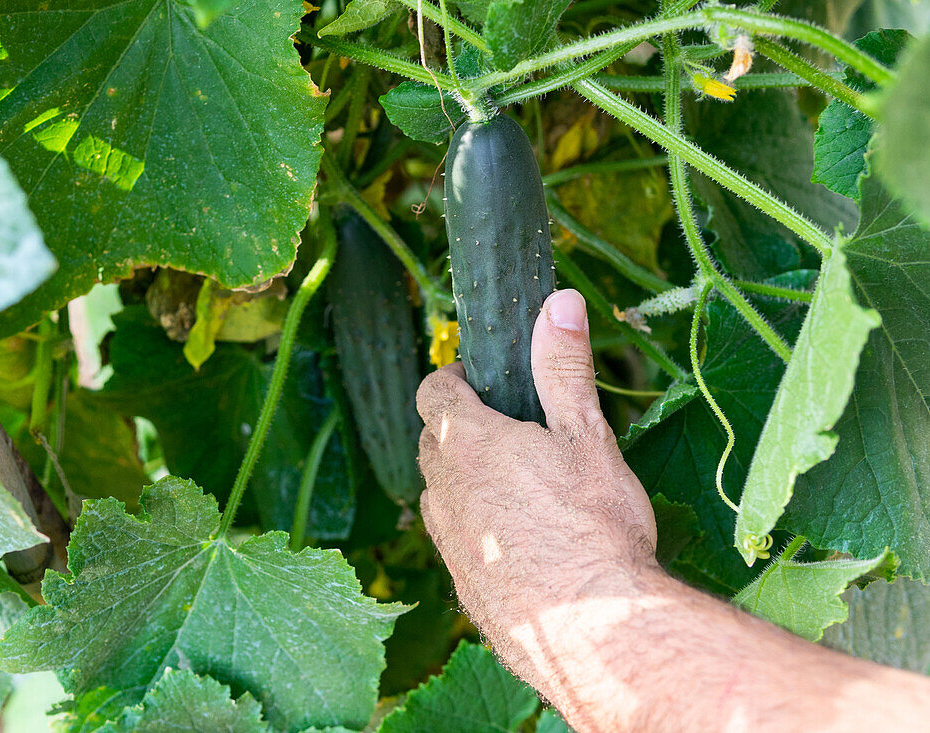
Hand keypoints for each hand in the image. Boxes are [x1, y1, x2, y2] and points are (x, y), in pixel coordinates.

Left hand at [416, 289, 656, 636]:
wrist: (594, 632)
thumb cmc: (593, 527)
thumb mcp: (586, 435)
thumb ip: (563, 368)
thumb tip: (558, 302)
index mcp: (466, 442)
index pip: (433, 390)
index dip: (455, 379)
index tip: (485, 381)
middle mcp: (443, 490)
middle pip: (433, 441)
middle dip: (461, 428)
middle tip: (512, 431)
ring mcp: (448, 542)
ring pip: (443, 493)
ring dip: (467, 480)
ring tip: (521, 487)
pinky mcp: (462, 584)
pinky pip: (459, 540)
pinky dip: (479, 528)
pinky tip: (524, 542)